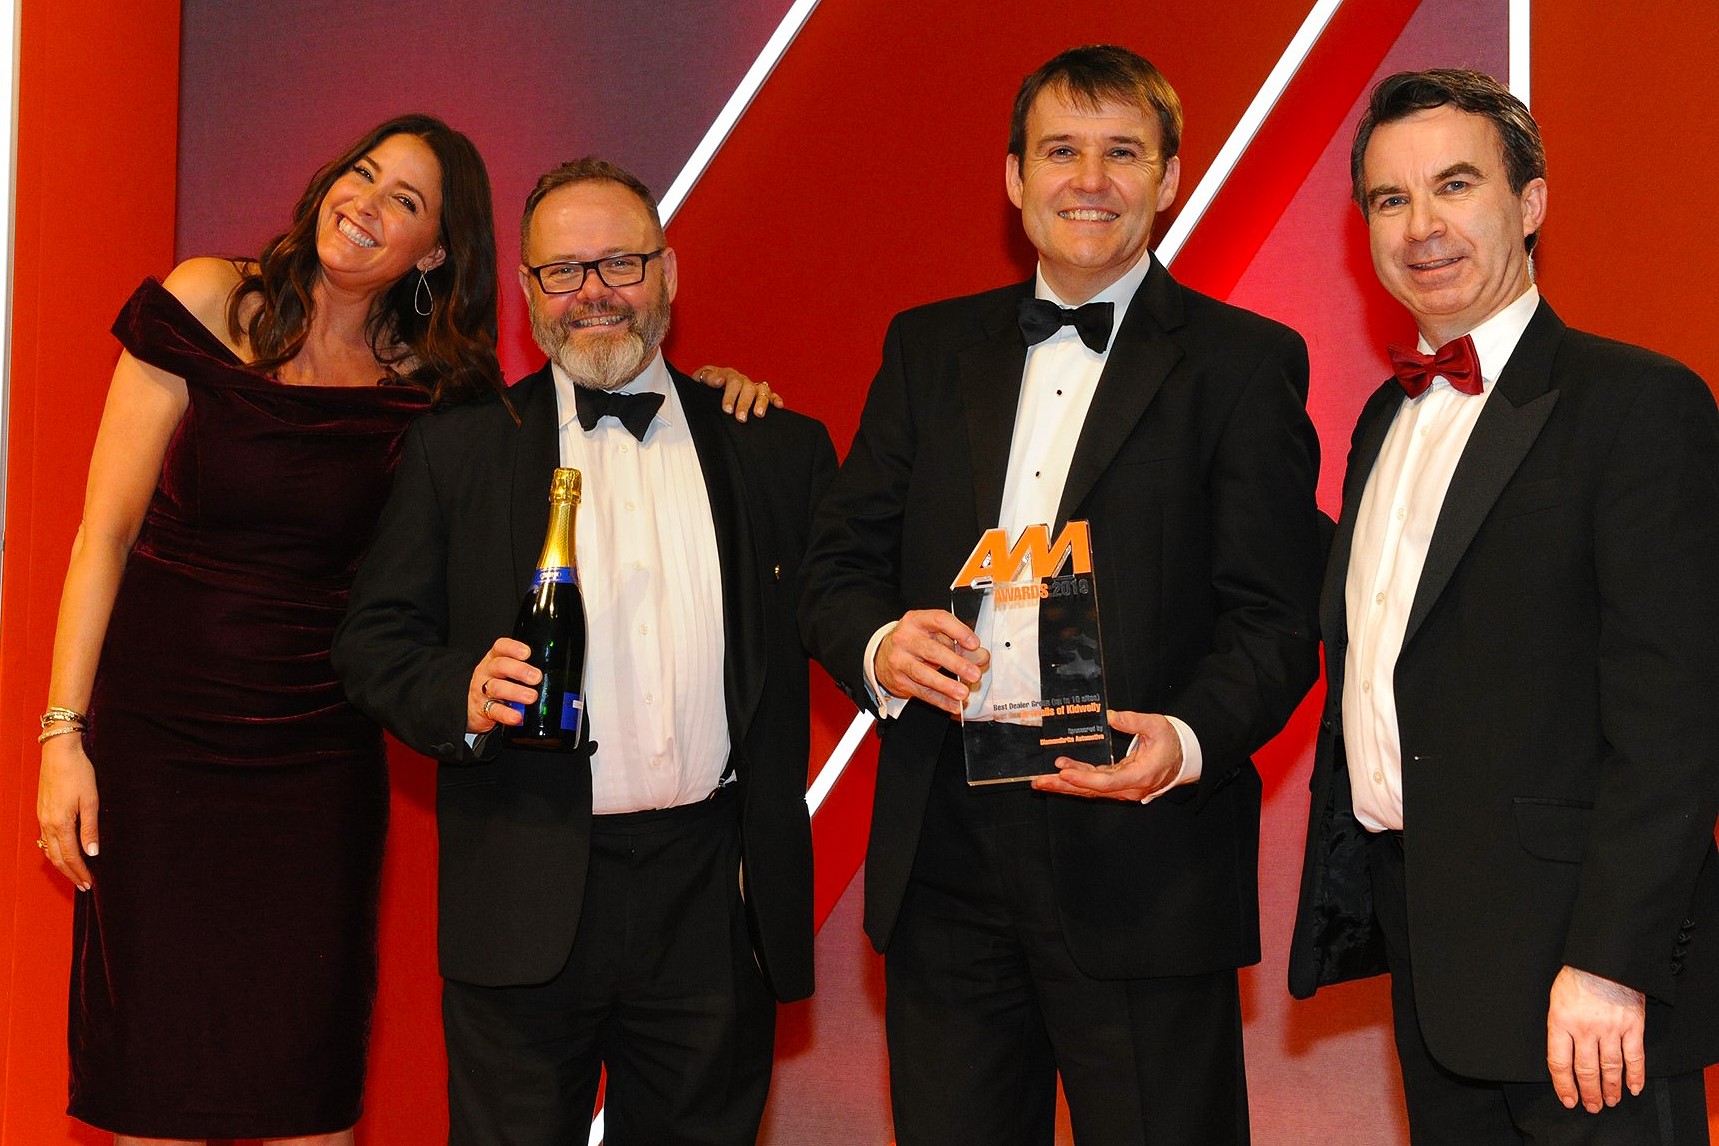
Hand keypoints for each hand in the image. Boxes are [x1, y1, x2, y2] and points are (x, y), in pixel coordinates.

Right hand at [37, 734, 98, 889]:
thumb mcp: (90, 800)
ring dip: (62, 864)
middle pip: (57, 858)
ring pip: (49, 849)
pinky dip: (54, 851)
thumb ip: (90, 829)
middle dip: (71, 873)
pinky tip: (63, 852)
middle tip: (84, 885)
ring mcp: (42, 818)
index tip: (90, 884)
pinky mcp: (42, 811)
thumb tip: (92, 853)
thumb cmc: (78, 773)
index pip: (70, 856)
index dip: (80, 872)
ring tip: (75, 873)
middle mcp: (47, 824)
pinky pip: (45, 839)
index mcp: (60, 823)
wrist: (59, 752)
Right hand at [468, 638, 539, 732]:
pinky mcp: (482, 709)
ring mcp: (482, 690)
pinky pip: (494, 710)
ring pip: (496, 687)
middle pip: (500, 665)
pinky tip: (518, 716)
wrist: (474, 710)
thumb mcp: (506, 673)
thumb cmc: (496, 686)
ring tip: (531, 697)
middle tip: (536, 677)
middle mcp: (487, 672)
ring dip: (516, 692)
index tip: (527, 653)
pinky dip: (507, 714)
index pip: (501, 647)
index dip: (513, 648)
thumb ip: (524, 670)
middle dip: (520, 670)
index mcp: (494, 659)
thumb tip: (551, 674)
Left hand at [694, 365, 783, 421]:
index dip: (730, 396)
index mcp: (727, 374)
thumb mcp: (700, 379)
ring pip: (761, 390)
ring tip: (758, 415)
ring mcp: (752, 386)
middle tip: (740, 418)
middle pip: (747, 387)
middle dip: (744, 404)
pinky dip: (775, 399)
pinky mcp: (760, 393)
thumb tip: (719, 381)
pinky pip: (770, 394)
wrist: (709, 387)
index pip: (732, 381)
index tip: (727, 409)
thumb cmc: (704, 385)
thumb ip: (708, 378)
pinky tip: (779, 406)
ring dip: (761, 402)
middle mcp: (741, 379)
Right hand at [875, 610, 987, 715]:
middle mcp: (905, 638)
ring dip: (946, 686)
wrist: (882, 656)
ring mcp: (899, 660)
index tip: (974, 644)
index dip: (959, 631)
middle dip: (956, 663)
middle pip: (932, 650)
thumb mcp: (935, 636)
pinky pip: (922, 692)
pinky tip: (953, 705)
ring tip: (963, 692)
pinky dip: (939, 700)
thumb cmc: (915, 642)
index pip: (940, 620)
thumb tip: (982, 657)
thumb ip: (960, 644)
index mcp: (917, 621)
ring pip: (924, 674)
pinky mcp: (899, 680)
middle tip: (974, 674)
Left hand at [1031, 711, 1182, 801]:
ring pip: (1090, 789)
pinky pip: (1094, 784)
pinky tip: (1061, 773)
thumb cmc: (1170, 742)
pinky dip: (1077, 779)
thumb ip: (1135, 721)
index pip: (1107, 782)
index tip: (1064, 770)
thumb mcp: (1157, 726)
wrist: (1182, 758)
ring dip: (1066, 785)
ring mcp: (1122, 788)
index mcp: (1140, 776)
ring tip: (1041, 780)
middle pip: (1092, 790)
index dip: (1084, 778)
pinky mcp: (1117, 783)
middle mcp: (1129, 787)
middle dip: (1065, 785)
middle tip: (1040, 781)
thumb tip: (1112, 716)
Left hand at [1546, 965, 1646, 1111]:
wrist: (1604, 957)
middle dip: (1588, 1093)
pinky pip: (1634, 1057)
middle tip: (1592, 1106)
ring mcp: (1610, 1028)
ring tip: (1610, 1101)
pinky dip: (1635, 1075)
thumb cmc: (1576, 977)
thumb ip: (1560, 1027)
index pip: (1559, 1063)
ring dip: (1610, 1089)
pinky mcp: (1632, 1026)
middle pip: (1586, 1070)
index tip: (1568, 1099)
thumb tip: (1563, 1055)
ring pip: (1610, 1068)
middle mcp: (1585, 1029)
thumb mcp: (1556, 999)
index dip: (1564, 1085)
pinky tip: (1634, 1088)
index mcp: (1560, 1022)